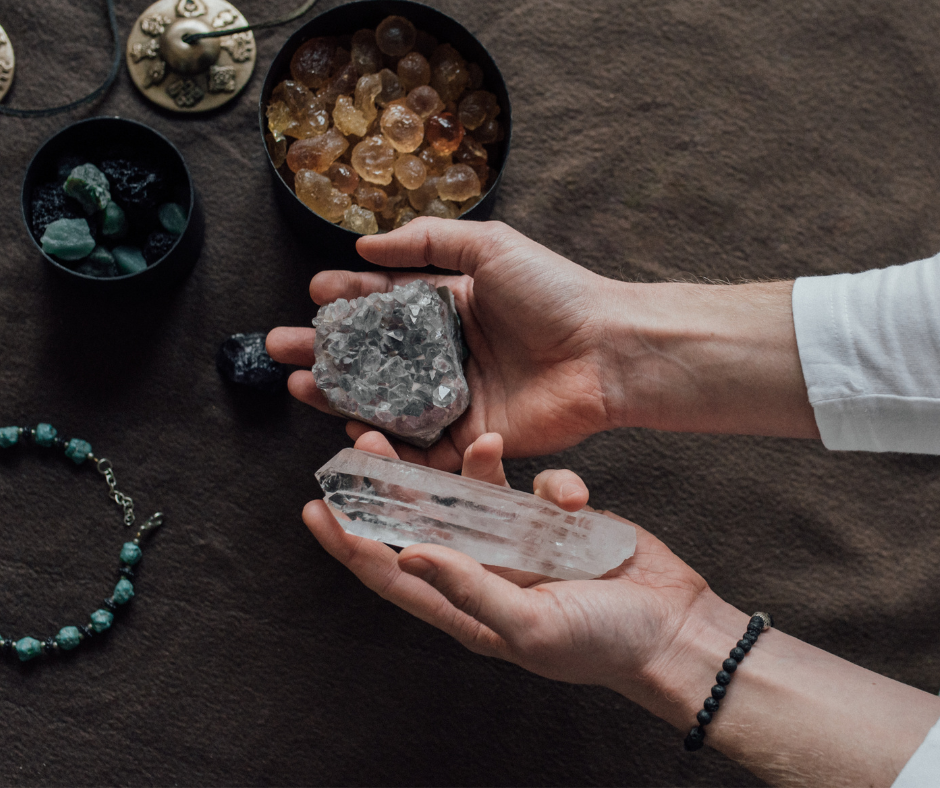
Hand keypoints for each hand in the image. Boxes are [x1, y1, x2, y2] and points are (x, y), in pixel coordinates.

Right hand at [267, 218, 624, 469]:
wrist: (605, 352)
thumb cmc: (554, 293)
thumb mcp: (490, 246)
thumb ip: (428, 242)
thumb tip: (365, 246)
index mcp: (450, 307)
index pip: (385, 304)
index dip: (347, 300)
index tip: (314, 296)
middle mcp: (446, 354)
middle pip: (373, 356)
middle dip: (325, 351)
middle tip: (281, 347)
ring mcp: (455, 398)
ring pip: (384, 401)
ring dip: (339, 395)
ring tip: (299, 383)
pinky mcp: (469, 439)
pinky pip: (417, 446)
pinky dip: (382, 442)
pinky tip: (347, 425)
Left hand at [303, 429, 710, 702]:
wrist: (674, 628)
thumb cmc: (602, 642)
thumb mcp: (529, 625)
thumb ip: (469, 587)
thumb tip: (407, 555)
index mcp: (468, 606)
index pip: (392, 574)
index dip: (351, 544)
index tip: (315, 509)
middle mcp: (487, 570)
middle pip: (423, 522)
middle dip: (391, 486)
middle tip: (363, 443)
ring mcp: (522, 542)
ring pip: (473, 494)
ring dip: (460, 466)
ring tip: (459, 438)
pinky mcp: (556, 519)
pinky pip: (536, 486)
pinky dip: (550, 483)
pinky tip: (573, 497)